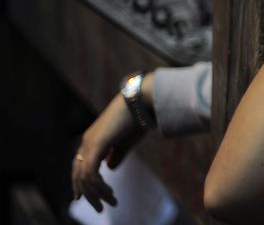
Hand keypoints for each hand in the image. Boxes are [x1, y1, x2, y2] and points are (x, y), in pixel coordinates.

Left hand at [71, 94, 144, 210]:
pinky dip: (99, 186)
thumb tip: (109, 169)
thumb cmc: (137, 118)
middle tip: (100, 208)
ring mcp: (89, 144)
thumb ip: (116, 155)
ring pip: (84, 177)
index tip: (84, 198)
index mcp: (92, 141)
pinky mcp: (96, 146)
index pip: (79, 167)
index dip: (80, 184)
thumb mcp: (126, 142)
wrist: (140, 101)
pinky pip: (91, 173)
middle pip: (79, 175)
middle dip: (88, 194)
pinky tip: (109, 192)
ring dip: (96, 193)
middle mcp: (86, 143)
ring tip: (110, 203)